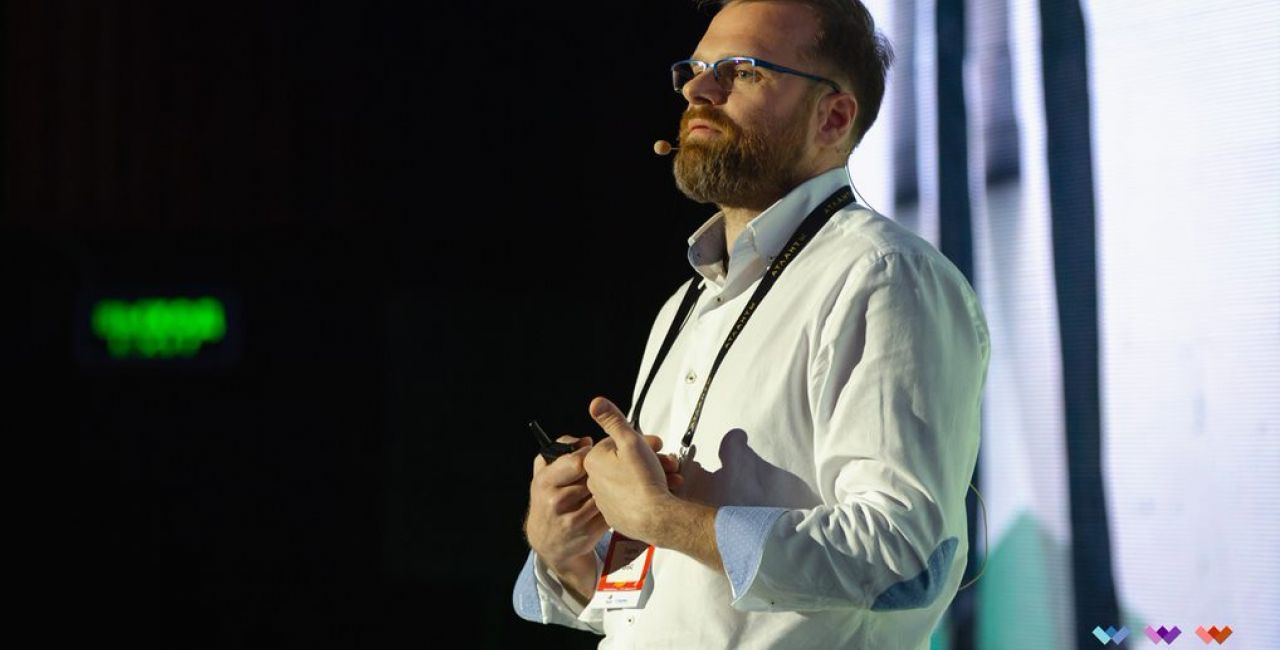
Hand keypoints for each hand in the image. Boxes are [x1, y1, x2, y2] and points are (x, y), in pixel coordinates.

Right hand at [524, 435, 608, 571]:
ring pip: (604, 493)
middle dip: (601, 472)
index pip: (576, 462)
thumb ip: (559, 451)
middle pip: (593, 477)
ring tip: (609, 485)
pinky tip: (610, 502)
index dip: (590, 455)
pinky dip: (613, 505)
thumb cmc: (546, 502)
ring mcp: (573, 519)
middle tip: (604, 470)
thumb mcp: (543, 475)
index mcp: (545, 482)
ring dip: (610, 488)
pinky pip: (609, 511)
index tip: (593, 454)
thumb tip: (585, 440)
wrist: (547, 542)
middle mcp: (556, 502)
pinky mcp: (588, 533)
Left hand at [583, 397, 678, 540]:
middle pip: (623, 462)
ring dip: (650, 475)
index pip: (616, 443)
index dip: (638, 442)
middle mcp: (595, 481)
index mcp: (594, 462)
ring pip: (629, 479)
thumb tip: (597, 404)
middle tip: (665, 461)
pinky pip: (630, 498)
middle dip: (648, 459)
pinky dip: (644, 493)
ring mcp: (604, 500)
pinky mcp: (615, 514)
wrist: (656, 519)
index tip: (654, 446)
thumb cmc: (644, 483)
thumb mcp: (631, 441)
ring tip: (669, 477)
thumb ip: (613, 420)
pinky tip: (659, 492)